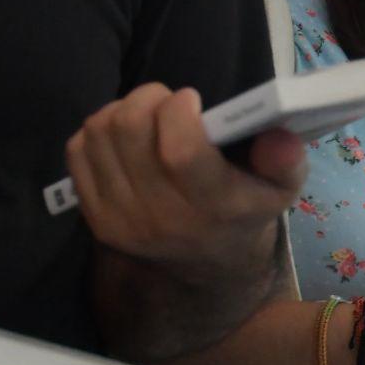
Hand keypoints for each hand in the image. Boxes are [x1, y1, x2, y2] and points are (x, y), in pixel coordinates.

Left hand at [65, 83, 306, 276]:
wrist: (205, 266)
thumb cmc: (245, 209)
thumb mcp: (281, 189)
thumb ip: (286, 161)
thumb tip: (277, 136)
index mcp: (213, 208)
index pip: (181, 151)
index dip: (179, 110)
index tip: (192, 99)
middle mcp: (162, 218)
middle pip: (130, 130)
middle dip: (149, 98)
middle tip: (168, 101)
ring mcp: (121, 219)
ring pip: (100, 133)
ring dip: (122, 109)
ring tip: (148, 115)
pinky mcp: (94, 217)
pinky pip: (78, 151)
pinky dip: (98, 131)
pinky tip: (125, 137)